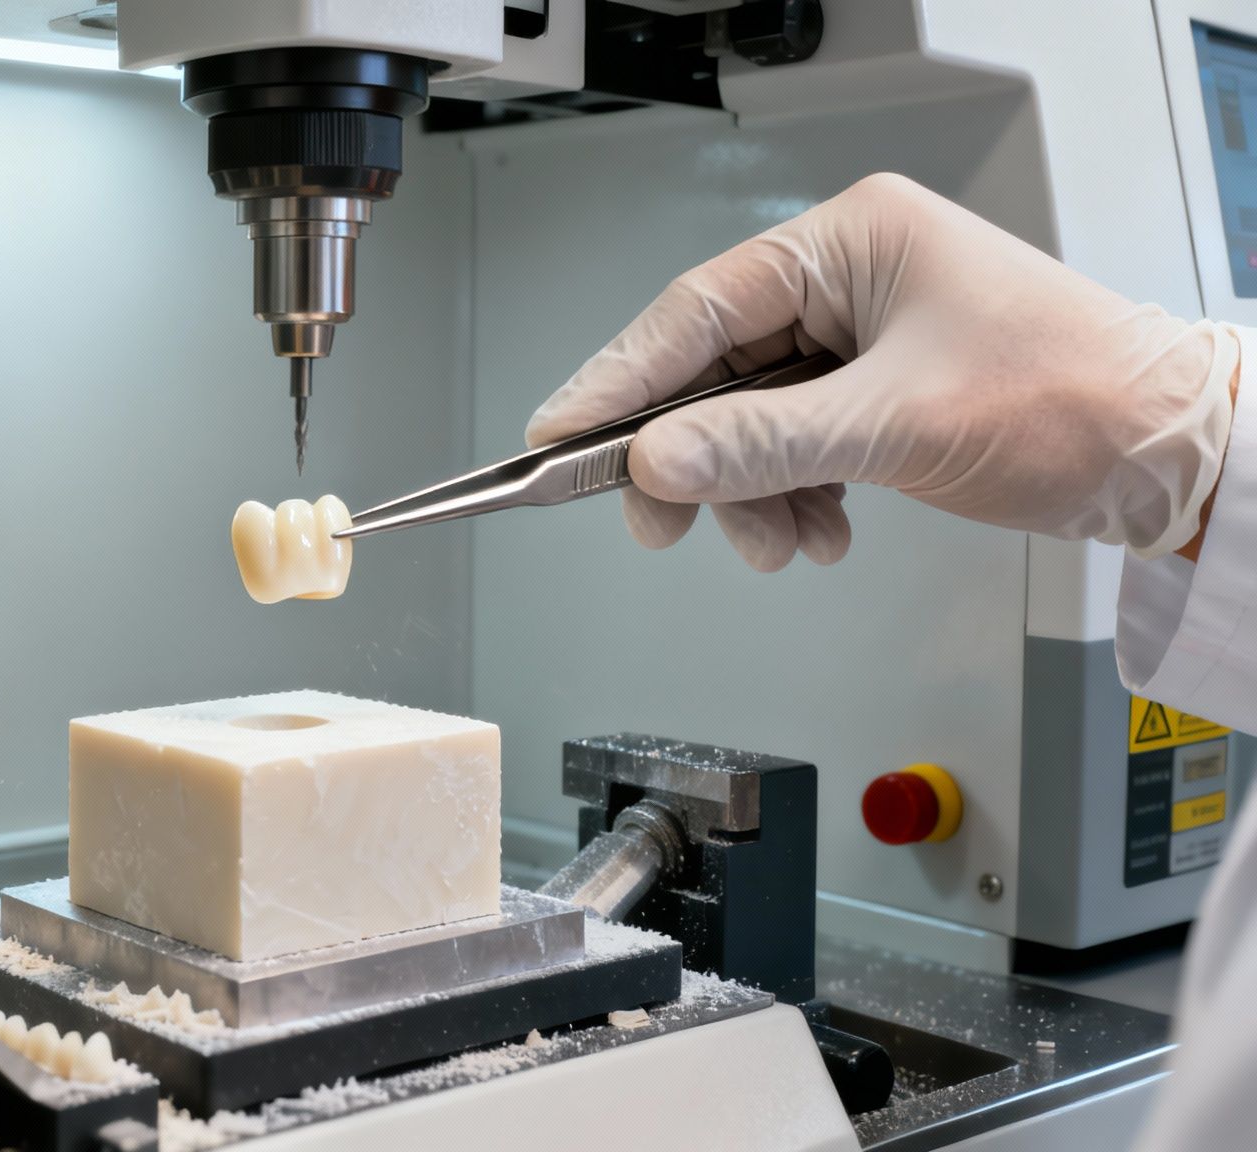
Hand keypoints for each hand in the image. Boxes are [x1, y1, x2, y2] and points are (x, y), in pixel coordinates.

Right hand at [525, 173, 1240, 571]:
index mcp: (851, 242)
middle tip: (659, 521)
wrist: (1173, 456)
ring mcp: (863, 334)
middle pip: (714, 371)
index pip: (697, 310)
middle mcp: (850, 278)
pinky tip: (821, 528)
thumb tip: (657, 460)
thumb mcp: (897, 423)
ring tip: (786, 541)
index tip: (557, 437)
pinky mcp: (878, 387)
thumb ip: (763, 442)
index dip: (620, 380)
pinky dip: (793, 495)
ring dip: (752, 493)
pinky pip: (794, 443)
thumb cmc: (1072, 399)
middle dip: (694, 459)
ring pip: (750, 419)